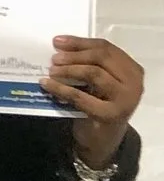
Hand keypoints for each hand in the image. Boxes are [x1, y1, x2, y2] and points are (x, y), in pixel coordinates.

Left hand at [45, 35, 144, 168]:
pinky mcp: (112, 114)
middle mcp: (134, 82)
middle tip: (54, 58)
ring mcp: (126, 99)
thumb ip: (88, 64)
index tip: (57, 41)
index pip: (106, 48)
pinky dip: (61, 89)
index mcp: (132, 69)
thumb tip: (60, 46)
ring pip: (94, 73)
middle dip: (74, 55)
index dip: (80, 43)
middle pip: (101, 58)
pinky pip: (81, 96)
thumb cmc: (98, 105)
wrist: (102, 139)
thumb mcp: (97, 82)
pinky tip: (47, 85)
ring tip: (51, 71)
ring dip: (69, 70)